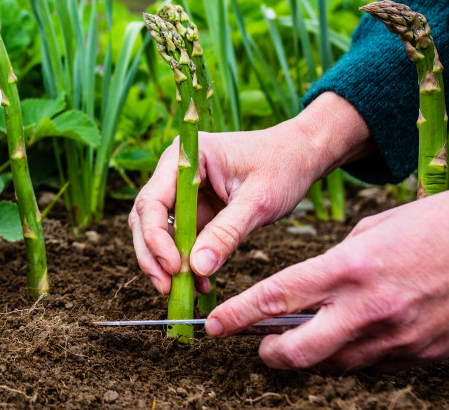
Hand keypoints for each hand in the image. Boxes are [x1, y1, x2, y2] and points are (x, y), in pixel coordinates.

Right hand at [130, 92, 371, 294]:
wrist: (302, 156)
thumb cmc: (283, 167)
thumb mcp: (258, 201)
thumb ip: (227, 233)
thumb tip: (198, 269)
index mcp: (185, 156)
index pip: (153, 200)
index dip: (156, 236)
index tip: (174, 267)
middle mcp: (174, 172)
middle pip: (146, 217)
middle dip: (153, 255)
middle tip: (167, 288)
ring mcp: (181, 192)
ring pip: (156, 232)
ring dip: (165, 263)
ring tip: (183, 291)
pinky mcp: (193, 210)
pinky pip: (179, 240)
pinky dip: (185, 264)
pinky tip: (201, 284)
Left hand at [206, 190, 448, 371]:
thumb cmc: (432, 227)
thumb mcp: (370, 231)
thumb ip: (332, 264)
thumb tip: (304, 291)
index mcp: (349, 268)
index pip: (276, 298)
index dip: (238, 315)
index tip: (215, 324)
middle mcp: (369, 308)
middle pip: (298, 351)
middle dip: (268, 353)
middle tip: (258, 346)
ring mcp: (397, 336)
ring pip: (335, 364)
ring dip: (313, 355)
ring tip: (306, 336)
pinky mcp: (422, 354)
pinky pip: (373, 364)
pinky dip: (354, 354)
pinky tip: (353, 334)